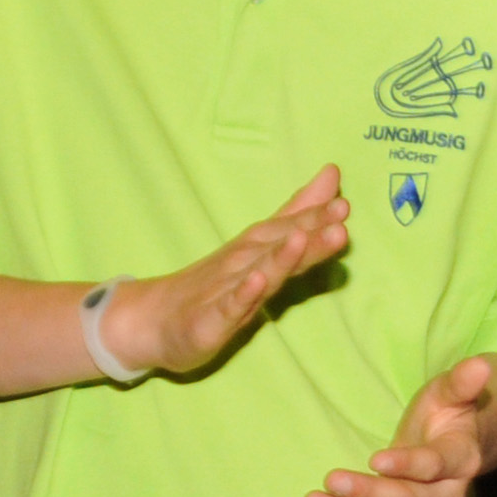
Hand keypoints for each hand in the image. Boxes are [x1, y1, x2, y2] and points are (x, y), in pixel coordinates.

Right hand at [105, 166, 349, 375]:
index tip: (344, 204)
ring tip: (302, 238)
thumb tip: (332, 175)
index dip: (317, 217)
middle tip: (340, 213)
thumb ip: (299, 214)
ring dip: (281, 256)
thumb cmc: (217, 283)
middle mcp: (243, 265)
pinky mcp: (209, 321)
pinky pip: (227, 307)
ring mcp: (224, 291)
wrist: (153, 320)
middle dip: (309, 228)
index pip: (289, 229)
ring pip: (256, 271)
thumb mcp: (263, 249)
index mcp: (258, 250)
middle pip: (277, 244)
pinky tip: (256, 283)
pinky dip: (242, 295)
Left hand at [307, 355, 495, 496]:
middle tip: (330, 479)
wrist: (449, 452)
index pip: (434, 466)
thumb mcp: (449, 394)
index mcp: (461, 461)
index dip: (406, 465)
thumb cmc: (444, 416)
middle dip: (367, 494)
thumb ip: (461, 382)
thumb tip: (480, 365)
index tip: (375, 458)